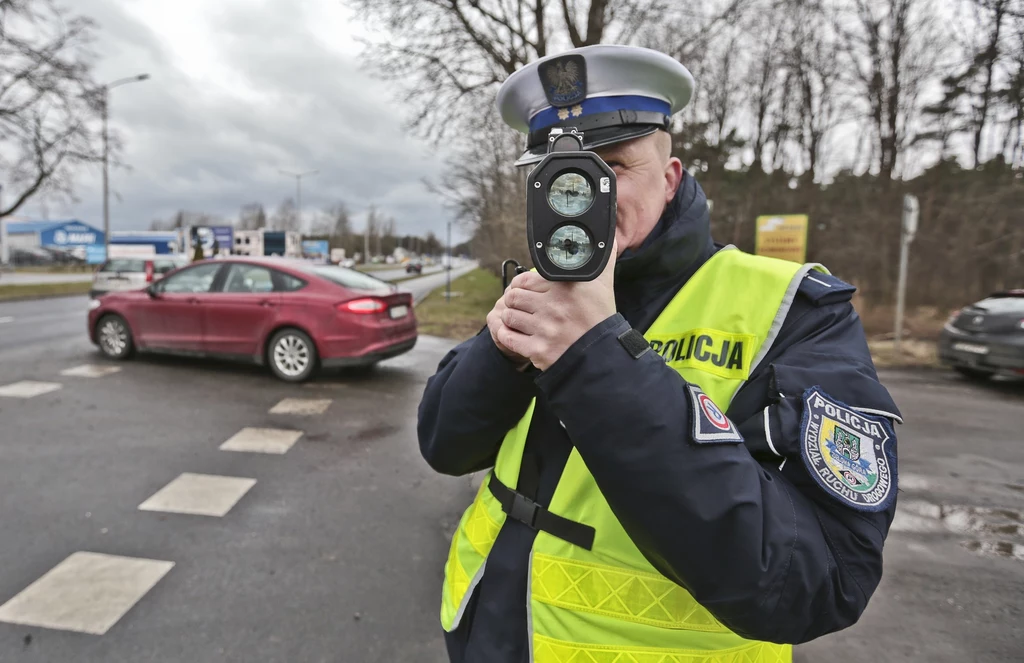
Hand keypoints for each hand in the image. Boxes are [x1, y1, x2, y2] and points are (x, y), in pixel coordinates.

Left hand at [494, 242, 617, 370]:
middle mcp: (552, 307)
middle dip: (514, 301)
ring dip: (511, 318)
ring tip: (520, 320)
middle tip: (521, 306)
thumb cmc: (601, 318)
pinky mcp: (538, 350)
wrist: (603, 354)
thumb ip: (601, 260)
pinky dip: (506, 335)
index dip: (520, 285)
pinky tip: (515, 334)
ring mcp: (544, 329)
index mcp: (562, 287)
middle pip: (513, 297)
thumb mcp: (602, 284)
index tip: (524, 290)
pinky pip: (508, 338)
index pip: (523, 280)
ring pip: (509, 316)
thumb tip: (608, 240)